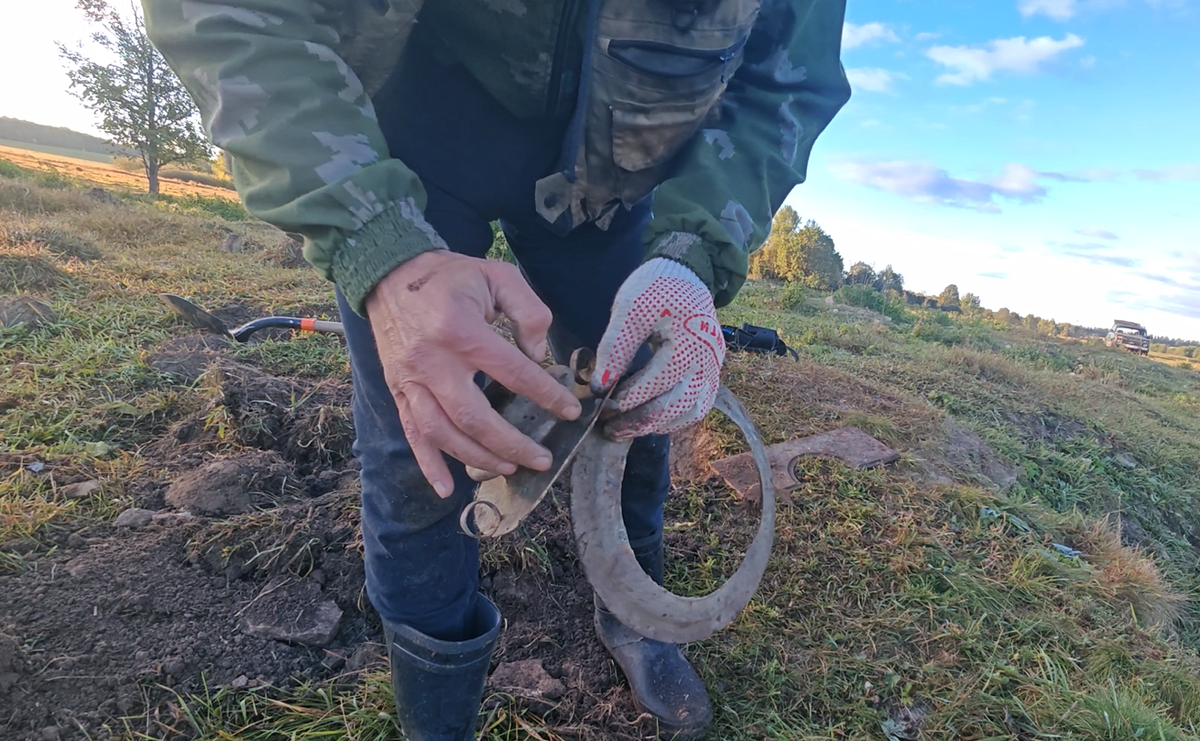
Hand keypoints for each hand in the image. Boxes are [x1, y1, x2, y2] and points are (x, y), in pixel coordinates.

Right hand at [365, 250, 582, 496]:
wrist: (388, 272)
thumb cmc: (449, 276)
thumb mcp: (497, 275)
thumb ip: (528, 311)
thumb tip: (539, 355)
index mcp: (462, 332)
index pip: (513, 373)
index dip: (545, 396)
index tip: (569, 411)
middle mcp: (433, 362)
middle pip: (476, 418)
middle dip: (513, 444)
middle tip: (542, 458)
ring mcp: (411, 380)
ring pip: (445, 433)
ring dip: (479, 458)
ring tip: (510, 467)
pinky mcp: (398, 390)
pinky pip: (412, 434)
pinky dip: (429, 465)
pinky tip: (447, 489)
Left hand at [592, 258, 724, 438]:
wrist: (685, 275)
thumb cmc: (655, 289)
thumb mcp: (629, 309)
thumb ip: (616, 346)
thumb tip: (601, 385)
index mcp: (690, 339)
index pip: (660, 379)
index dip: (631, 396)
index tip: (602, 404)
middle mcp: (708, 359)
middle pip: (679, 403)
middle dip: (642, 420)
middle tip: (611, 428)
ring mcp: (714, 368)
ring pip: (691, 411)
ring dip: (659, 425)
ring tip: (627, 429)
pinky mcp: (711, 374)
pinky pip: (697, 406)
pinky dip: (673, 418)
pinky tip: (649, 421)